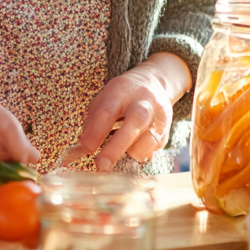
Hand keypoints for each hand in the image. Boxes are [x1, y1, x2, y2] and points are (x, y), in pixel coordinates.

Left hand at [78, 53, 191, 170]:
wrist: (153, 84)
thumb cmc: (122, 96)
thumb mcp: (104, 99)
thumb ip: (93, 121)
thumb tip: (83, 148)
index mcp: (122, 90)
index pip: (109, 110)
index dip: (97, 130)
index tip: (87, 148)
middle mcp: (144, 101)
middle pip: (135, 122)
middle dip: (117, 146)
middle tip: (102, 165)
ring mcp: (159, 115)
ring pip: (150, 139)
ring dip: (132, 152)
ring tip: (121, 153)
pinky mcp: (166, 131)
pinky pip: (155, 148)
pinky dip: (141, 154)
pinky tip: (133, 150)